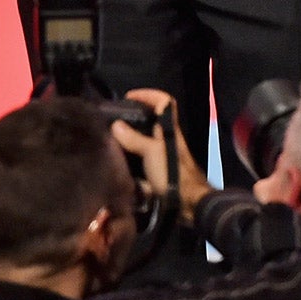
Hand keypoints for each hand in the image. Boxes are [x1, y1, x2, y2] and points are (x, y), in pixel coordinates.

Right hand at [115, 89, 212, 224]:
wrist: (189, 204)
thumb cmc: (173, 173)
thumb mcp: (152, 153)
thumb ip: (135, 139)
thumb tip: (116, 125)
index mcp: (170, 130)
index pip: (164, 102)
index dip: (149, 94)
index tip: (129, 97)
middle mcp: (168, 140)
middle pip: (151, 122)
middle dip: (133, 120)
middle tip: (114, 122)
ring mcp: (165, 157)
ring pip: (145, 141)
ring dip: (130, 140)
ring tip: (111, 142)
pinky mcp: (161, 172)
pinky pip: (143, 160)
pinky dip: (131, 159)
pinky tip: (118, 163)